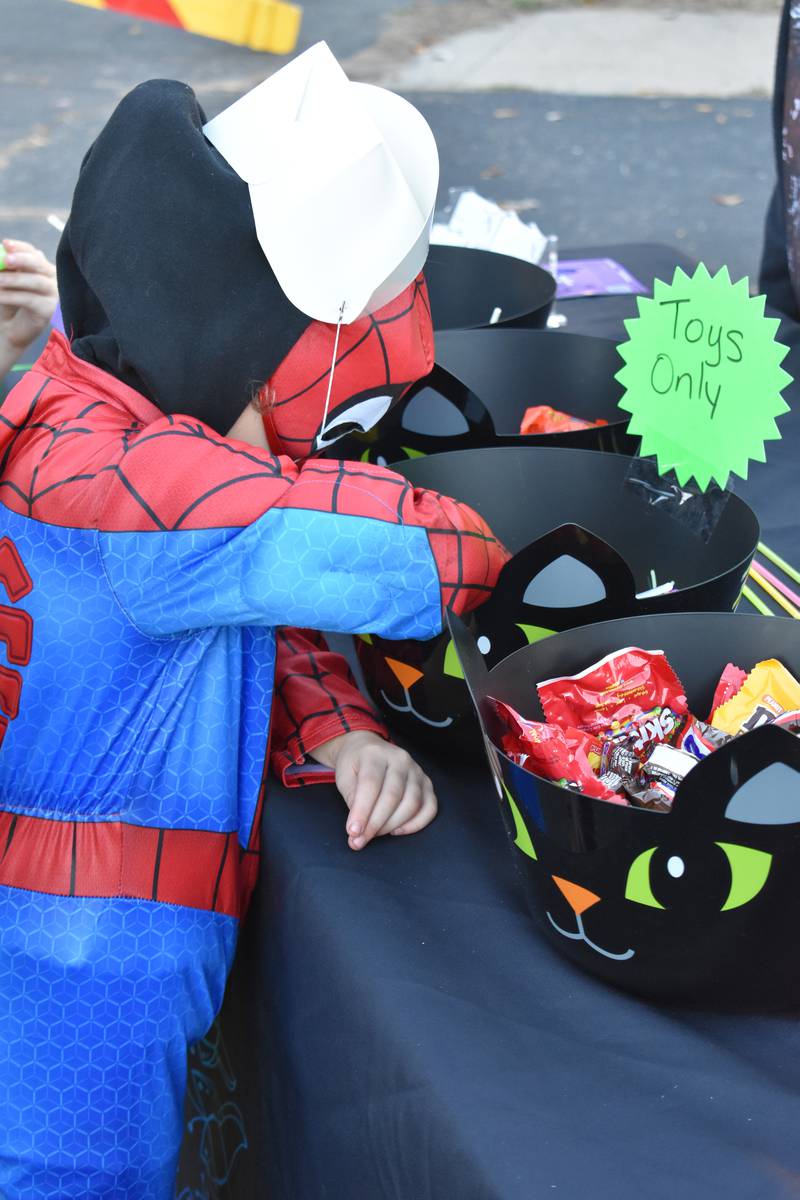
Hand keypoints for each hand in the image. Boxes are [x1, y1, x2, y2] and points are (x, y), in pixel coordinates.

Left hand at [0, 239, 57, 372]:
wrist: (10, 329)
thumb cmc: (7, 301)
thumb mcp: (5, 281)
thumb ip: (5, 268)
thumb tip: (1, 253)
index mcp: (41, 268)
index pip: (34, 253)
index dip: (20, 247)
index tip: (5, 244)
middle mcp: (51, 279)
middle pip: (39, 264)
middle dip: (22, 259)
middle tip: (6, 259)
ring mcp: (53, 295)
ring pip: (36, 282)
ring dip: (15, 279)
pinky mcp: (49, 310)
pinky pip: (31, 300)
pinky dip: (12, 296)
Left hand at [311, 730, 436, 850]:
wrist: (369, 749)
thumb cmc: (355, 766)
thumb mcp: (344, 777)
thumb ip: (352, 799)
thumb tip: (359, 829)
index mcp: (375, 754)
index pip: (371, 784)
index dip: (362, 811)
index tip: (353, 832)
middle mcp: (400, 759)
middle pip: (393, 796)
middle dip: (375, 823)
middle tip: (360, 840)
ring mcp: (417, 771)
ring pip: (412, 803)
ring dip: (392, 825)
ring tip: (375, 834)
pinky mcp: (427, 783)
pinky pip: (430, 807)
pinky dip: (416, 824)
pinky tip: (398, 831)